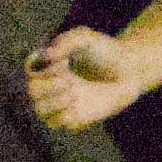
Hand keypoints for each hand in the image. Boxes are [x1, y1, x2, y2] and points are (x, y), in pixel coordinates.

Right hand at [25, 24, 154, 132]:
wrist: (131, 71)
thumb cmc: (107, 51)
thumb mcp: (87, 38)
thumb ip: (66, 40)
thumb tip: (49, 55)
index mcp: (52, 66)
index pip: (30, 70)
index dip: (40, 68)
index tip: (63, 62)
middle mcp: (55, 85)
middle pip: (32, 91)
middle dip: (45, 87)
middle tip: (67, 82)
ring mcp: (65, 102)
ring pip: (41, 111)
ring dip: (52, 104)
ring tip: (72, 95)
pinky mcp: (77, 117)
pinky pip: (59, 123)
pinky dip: (65, 116)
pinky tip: (80, 106)